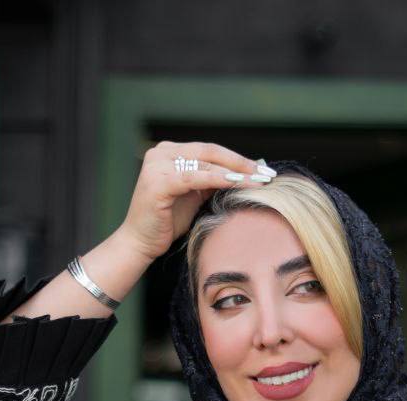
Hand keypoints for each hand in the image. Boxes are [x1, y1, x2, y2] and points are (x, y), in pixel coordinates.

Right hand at [120, 140, 274, 263]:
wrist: (140, 242)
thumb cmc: (167, 222)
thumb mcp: (194, 196)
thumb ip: (211, 181)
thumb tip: (244, 173)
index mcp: (170, 152)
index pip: (210, 151)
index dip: (237, 159)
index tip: (262, 168)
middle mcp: (161, 152)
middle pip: (210, 151)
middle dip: (241, 162)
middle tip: (266, 172)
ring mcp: (158, 164)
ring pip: (205, 162)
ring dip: (235, 171)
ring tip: (258, 179)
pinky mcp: (158, 181)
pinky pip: (195, 177)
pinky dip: (218, 180)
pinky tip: (237, 184)